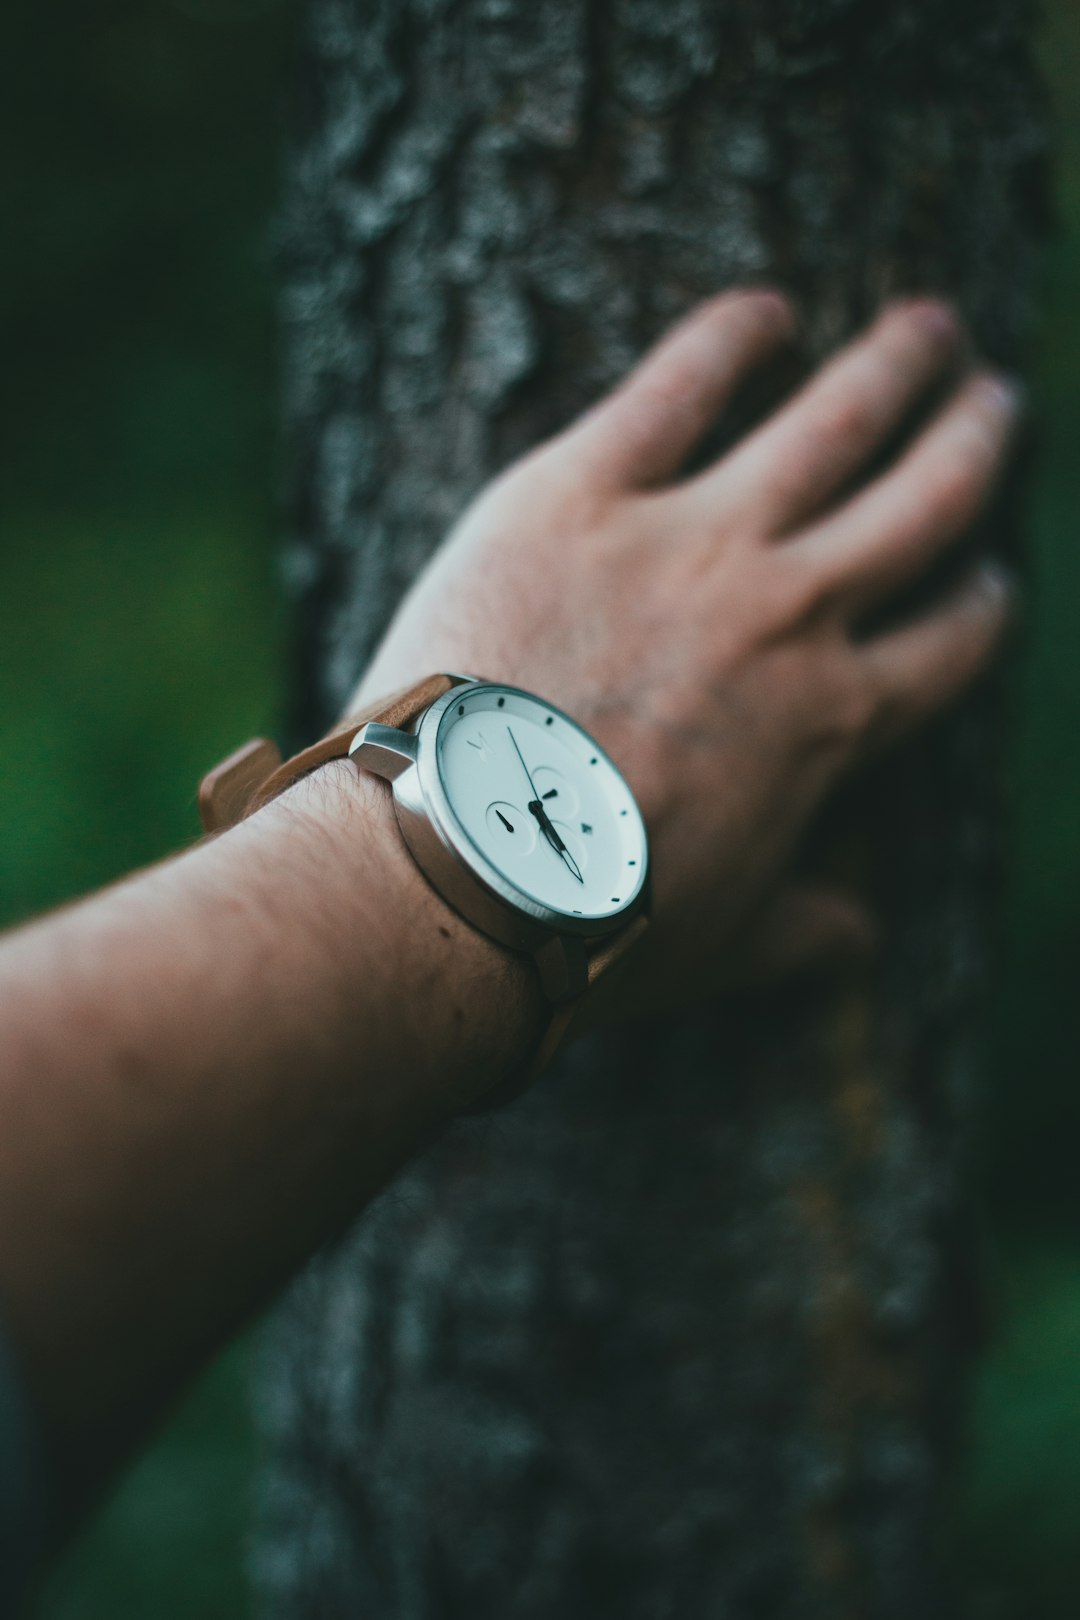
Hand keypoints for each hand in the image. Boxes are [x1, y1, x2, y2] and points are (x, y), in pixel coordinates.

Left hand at [349, 291, 1017, 1010]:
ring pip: (832, 425)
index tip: (991, 578)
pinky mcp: (580, 492)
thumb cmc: (586, 922)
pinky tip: (764, 310)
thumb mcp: (718, 944)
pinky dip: (729, 338)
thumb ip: (800, 929)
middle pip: (920, 505)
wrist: (456, 865)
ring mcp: (689, 540)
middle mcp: (788, 612)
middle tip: (996, 402)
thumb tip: (859, 938)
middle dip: (971, 447)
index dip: (982, 606)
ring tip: (930, 327)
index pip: (948, 644)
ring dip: (895, 369)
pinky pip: (676, 386)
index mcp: (829, 720)